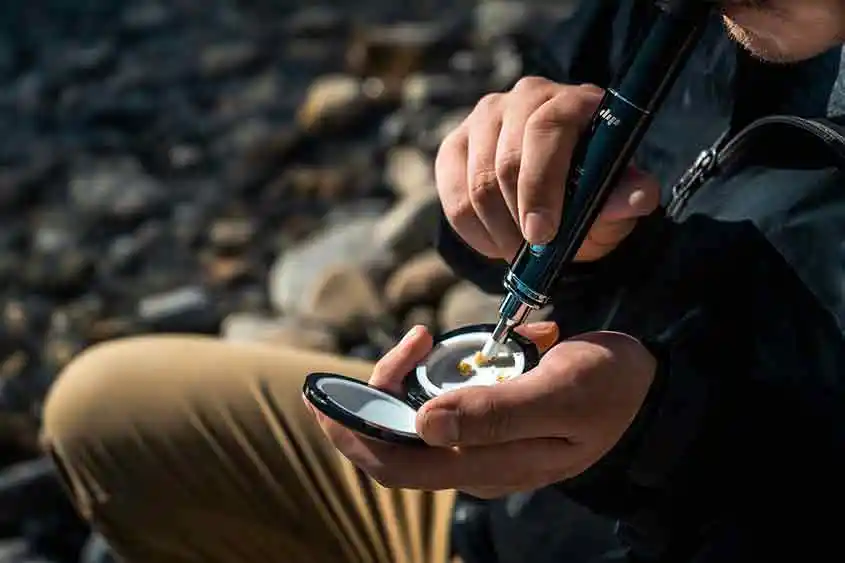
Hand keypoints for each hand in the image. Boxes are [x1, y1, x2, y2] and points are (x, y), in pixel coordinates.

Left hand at [308, 324, 655, 498]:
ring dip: (400, 381)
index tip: (324, 400)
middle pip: (397, 445)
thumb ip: (495, 412)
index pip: (398, 466)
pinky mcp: (490, 424)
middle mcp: (477, 463)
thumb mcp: (560, 391)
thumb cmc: (609, 387)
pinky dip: (429, 374)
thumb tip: (424, 425)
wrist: (648, 388)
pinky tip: (449, 345)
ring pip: (413, 423)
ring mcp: (482, 445)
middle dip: (366, 404)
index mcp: (491, 465)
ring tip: (420, 338)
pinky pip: (440, 404)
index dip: (353, 436)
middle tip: (367, 356)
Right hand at [436, 77, 660, 261]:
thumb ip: (626, 197)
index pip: (547, 129)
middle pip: (506, 161)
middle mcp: (525, 98)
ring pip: (477, 183)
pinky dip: (474, 232)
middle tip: (531, 254)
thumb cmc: (590, 191)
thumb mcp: (615, 199)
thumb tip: (640, 197)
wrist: (557, 192)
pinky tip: (497, 242)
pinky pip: (453, 197)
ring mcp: (484, 119)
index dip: (541, 185)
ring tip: (519, 251)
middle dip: (518, 219)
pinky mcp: (455, 145)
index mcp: (573, 101)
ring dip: (498, 231)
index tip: (543, 235)